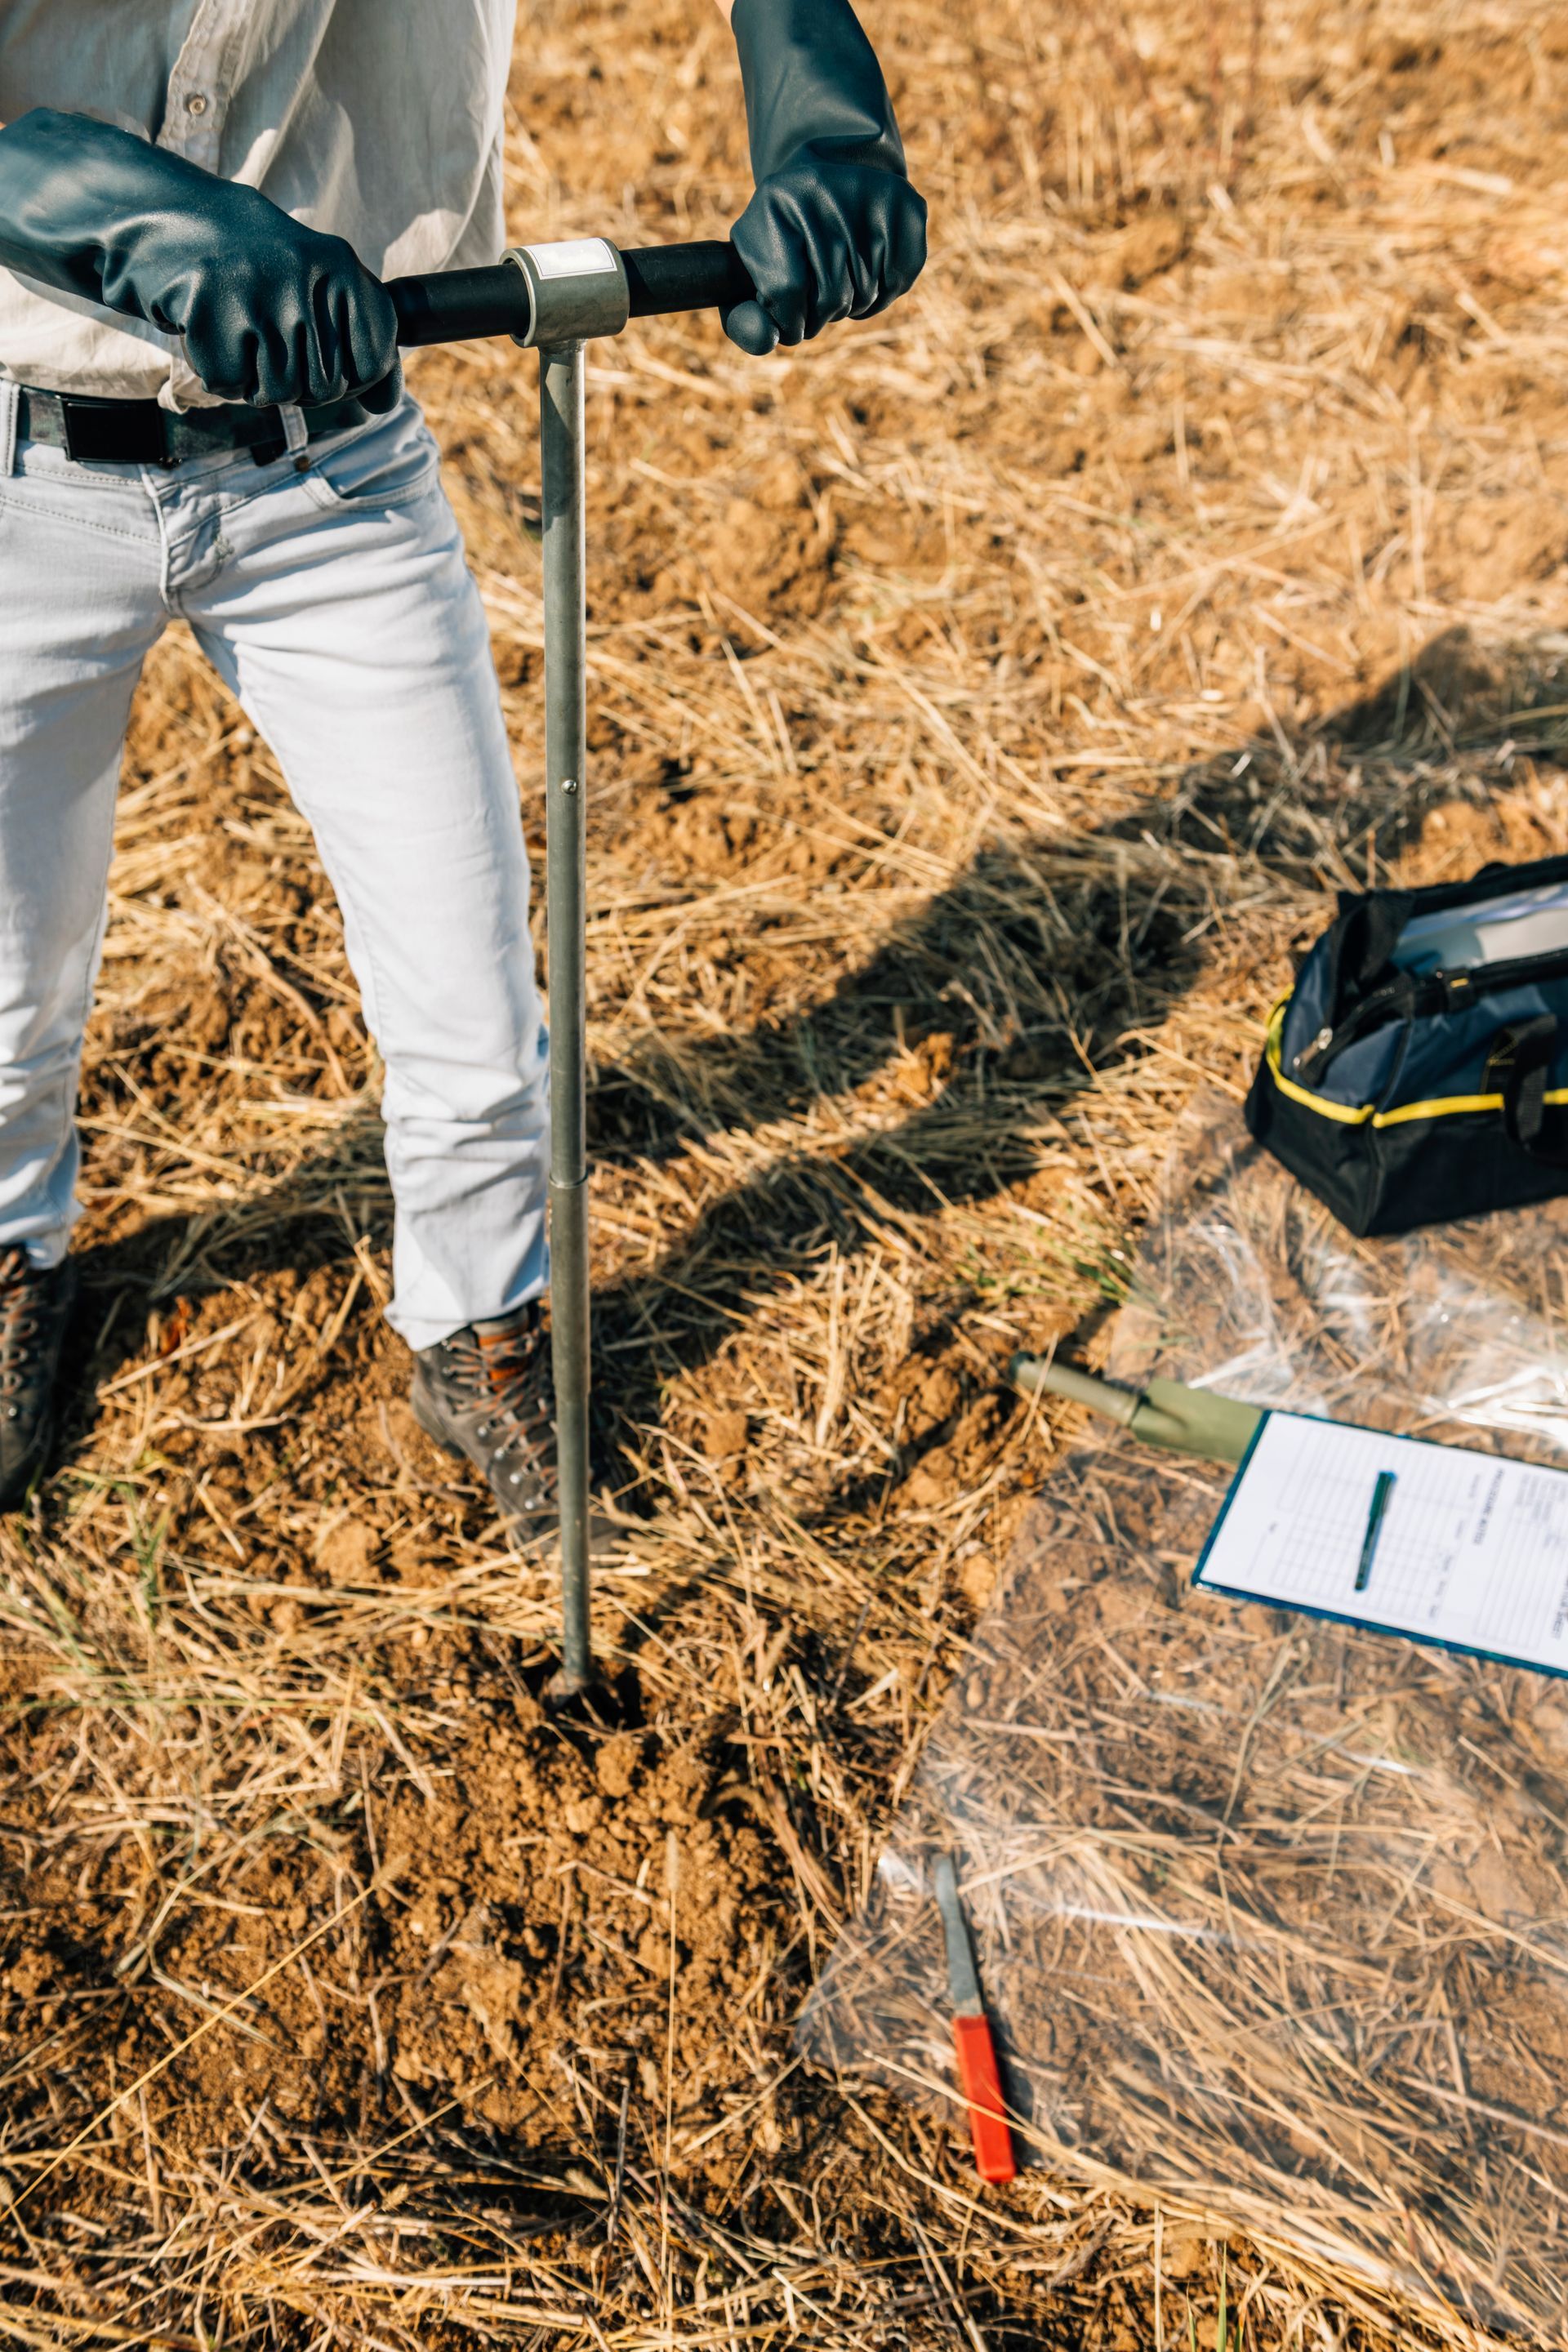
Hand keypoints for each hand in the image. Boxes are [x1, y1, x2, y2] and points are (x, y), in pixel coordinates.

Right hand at [0, 110, 400, 408]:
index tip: (316, 348)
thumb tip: (386, 406)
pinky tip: (210, 330)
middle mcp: (306, 277)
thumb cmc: (255, 267)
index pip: (371, 365)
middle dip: (294, 379)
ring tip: (238, 329)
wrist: (169, 220)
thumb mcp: (318, 286)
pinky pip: (231, 384)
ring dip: (254, 377)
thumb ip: (361, 341)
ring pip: (278, 393)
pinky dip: (219, 371)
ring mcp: (259, 293)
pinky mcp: (212, 310)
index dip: (345, 375)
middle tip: (264, 334)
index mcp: (341, 268)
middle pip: (324, 389)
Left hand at [724, 0, 925, 354]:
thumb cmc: (785, 238)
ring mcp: (870, 192)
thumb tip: (769, 339)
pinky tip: (868, 269)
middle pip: (830, 298)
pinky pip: (899, 281)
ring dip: (853, 306)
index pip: (787, 293)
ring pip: (866, 295)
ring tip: (841, 280)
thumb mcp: (751, 275)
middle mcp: (824, 188)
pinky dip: (884, 292)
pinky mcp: (907, 204)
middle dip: (822, 315)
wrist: (833, 171)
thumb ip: (743, 319)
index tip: (789, 319)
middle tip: (817, 296)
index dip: (789, 322)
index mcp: (775, 200)